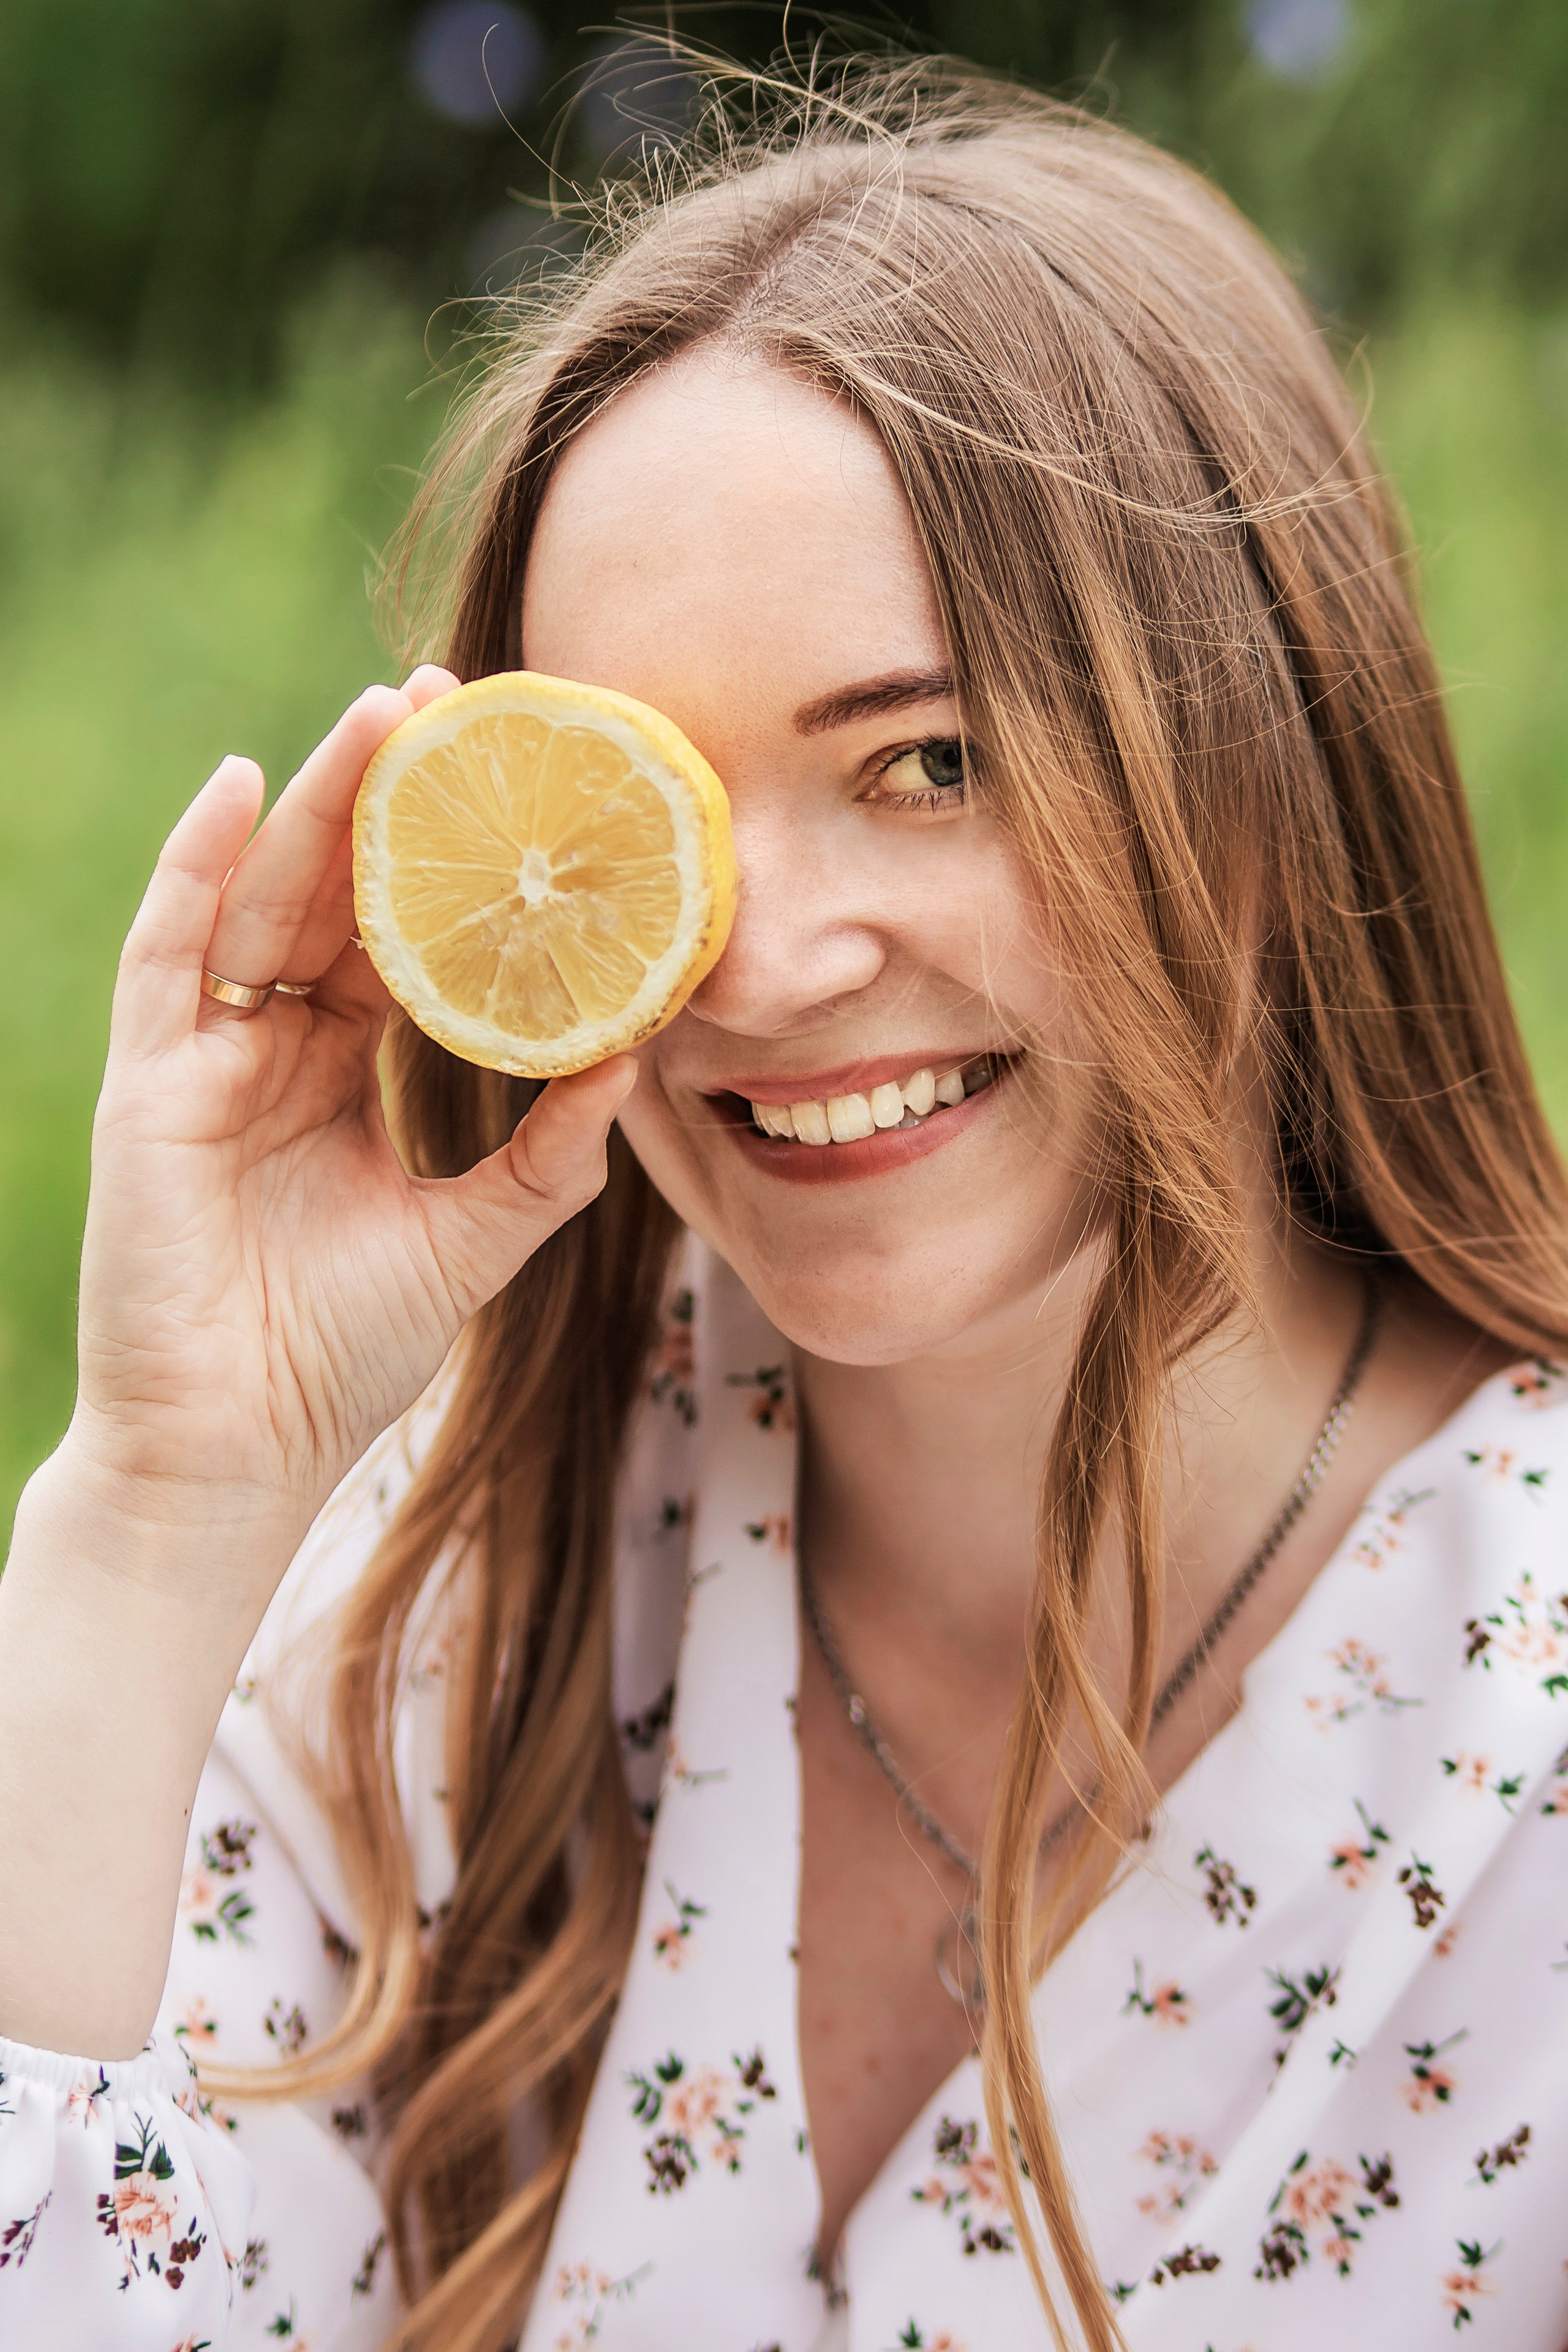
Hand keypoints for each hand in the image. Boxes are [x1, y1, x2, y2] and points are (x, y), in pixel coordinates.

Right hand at [67, 667, 635, 1582]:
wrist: (237, 1451)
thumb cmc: (340, 1354)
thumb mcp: (474, 1236)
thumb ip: (550, 1153)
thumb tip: (638, 1061)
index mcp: (341, 1074)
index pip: (399, 939)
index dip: (452, 863)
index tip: (519, 785)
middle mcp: (273, 1048)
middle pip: (334, 895)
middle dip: (391, 800)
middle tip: (458, 703)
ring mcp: (205, 1058)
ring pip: (262, 898)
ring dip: (316, 801)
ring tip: (382, 712)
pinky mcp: (148, 1081)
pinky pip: (167, 951)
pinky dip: (196, 864)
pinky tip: (241, 782)